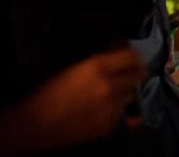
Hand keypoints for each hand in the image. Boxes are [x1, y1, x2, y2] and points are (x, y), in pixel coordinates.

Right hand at [28, 47, 145, 145]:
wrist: (39, 122)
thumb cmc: (52, 92)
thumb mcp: (78, 68)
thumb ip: (102, 62)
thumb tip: (118, 54)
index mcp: (99, 66)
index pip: (132, 56)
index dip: (133, 56)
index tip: (131, 57)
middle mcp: (111, 85)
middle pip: (139, 75)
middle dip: (134, 73)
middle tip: (127, 74)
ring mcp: (112, 106)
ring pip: (131, 95)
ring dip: (124, 92)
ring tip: (109, 94)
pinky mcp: (110, 124)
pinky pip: (121, 113)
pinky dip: (115, 110)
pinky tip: (101, 109)